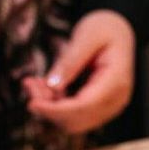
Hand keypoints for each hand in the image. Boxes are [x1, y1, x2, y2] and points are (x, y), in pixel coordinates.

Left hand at [24, 10, 135, 133]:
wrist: (119, 30)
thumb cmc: (105, 28)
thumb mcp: (87, 36)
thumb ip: (70, 61)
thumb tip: (52, 86)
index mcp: (116, 82)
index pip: (83, 107)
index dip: (55, 109)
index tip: (32, 102)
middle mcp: (115, 100)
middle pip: (77, 120)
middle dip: (49, 108)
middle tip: (29, 83)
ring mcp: (108, 106)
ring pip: (73, 121)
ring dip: (49, 107)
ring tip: (33, 83)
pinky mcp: (98, 107)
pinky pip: (73, 115)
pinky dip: (55, 105)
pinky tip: (42, 86)